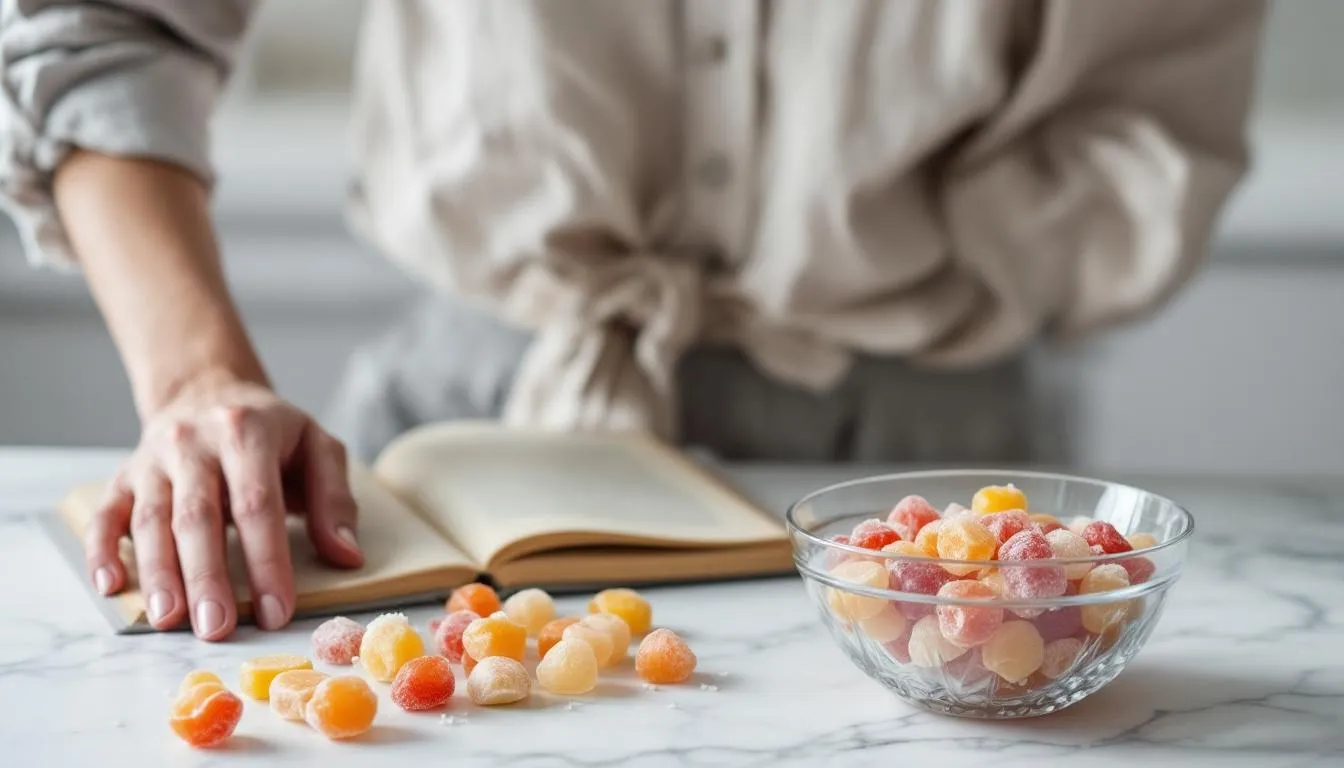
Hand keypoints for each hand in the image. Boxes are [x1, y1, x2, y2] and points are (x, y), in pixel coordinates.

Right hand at [84, 371, 363, 639]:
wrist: (207, 390)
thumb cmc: (271, 432)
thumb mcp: (317, 447)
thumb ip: (334, 500)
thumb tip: (347, 556)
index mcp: (247, 433)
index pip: (258, 504)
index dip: (267, 561)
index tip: (276, 611)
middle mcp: (194, 443)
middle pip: (198, 516)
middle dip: (207, 576)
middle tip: (216, 629)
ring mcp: (153, 460)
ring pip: (151, 520)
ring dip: (159, 573)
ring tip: (168, 620)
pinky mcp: (124, 476)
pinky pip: (106, 514)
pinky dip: (102, 550)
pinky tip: (111, 586)